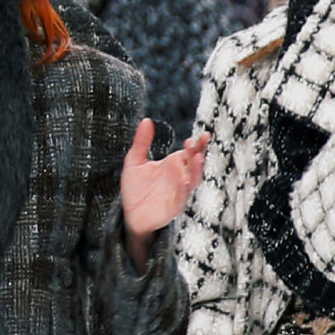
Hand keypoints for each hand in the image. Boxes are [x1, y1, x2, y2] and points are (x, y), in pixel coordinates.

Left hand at [121, 117, 210, 247]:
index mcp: (174, 163)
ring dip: (197, 169)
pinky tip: (184, 180)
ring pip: (194, 179)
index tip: (204, 135)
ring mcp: (180, 191)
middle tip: (194, 144)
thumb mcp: (135, 161)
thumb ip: (141, 142)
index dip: (198, 144)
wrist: (131, 214)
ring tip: (197, 158)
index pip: (190, 151)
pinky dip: (184, 188)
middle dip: (197, 154)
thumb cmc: (135, 188)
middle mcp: (180, 176)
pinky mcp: (175, 206)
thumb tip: (146, 120)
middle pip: (195, 163)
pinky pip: (183, 197)